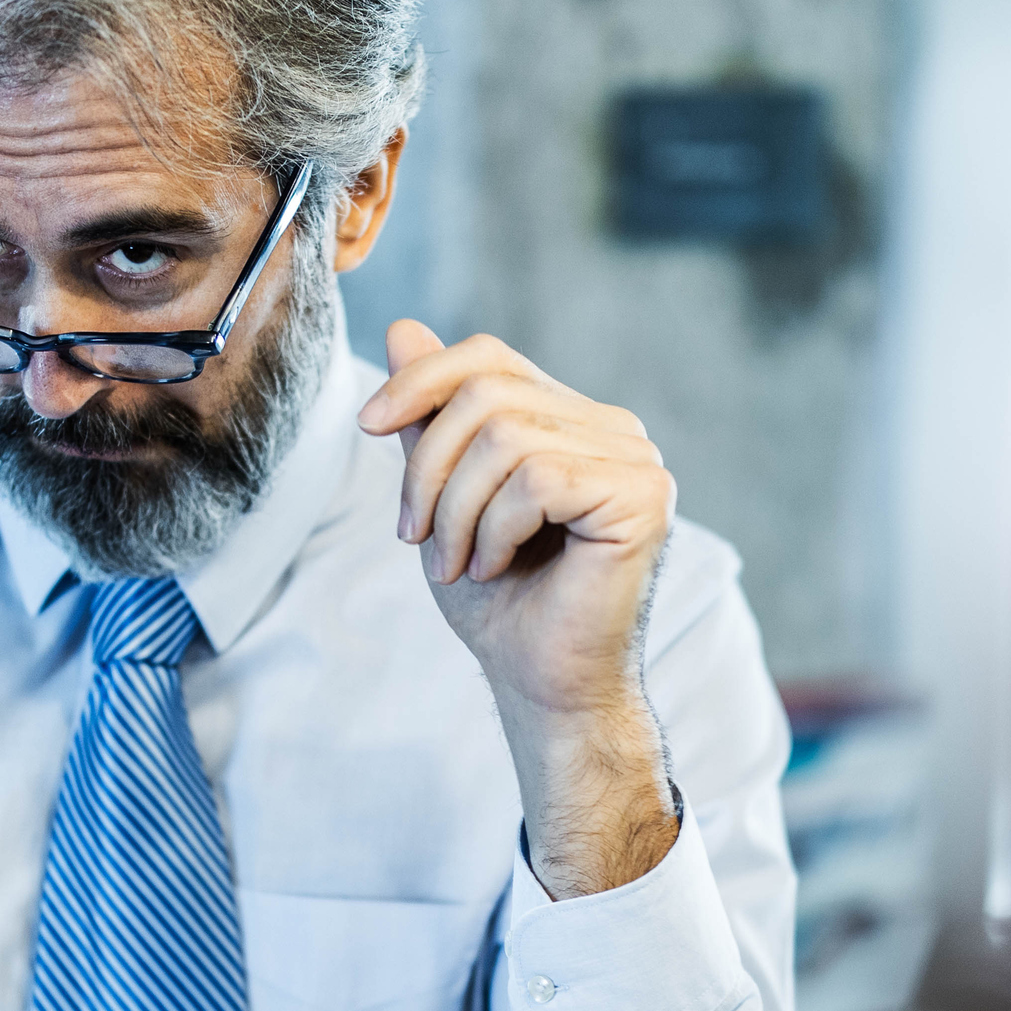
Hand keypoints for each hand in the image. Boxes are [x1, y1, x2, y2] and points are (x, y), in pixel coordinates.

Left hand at [357, 321, 678, 897]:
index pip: (488, 357)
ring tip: (456, 561)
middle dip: (428, 467)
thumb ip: (429, 419)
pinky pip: (538, 478)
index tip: (367, 425)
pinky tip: (495, 566)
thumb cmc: (497, 600)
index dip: (421, 379)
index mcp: (570, 421)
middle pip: (488, 393)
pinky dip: (494, 528)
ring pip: (505, 435)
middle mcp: (613, 430)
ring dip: (455, 510)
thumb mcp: (441, 496)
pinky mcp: (642, 497)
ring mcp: (636, 460)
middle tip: (415, 537)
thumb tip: (402, 327)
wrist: (538, 683)